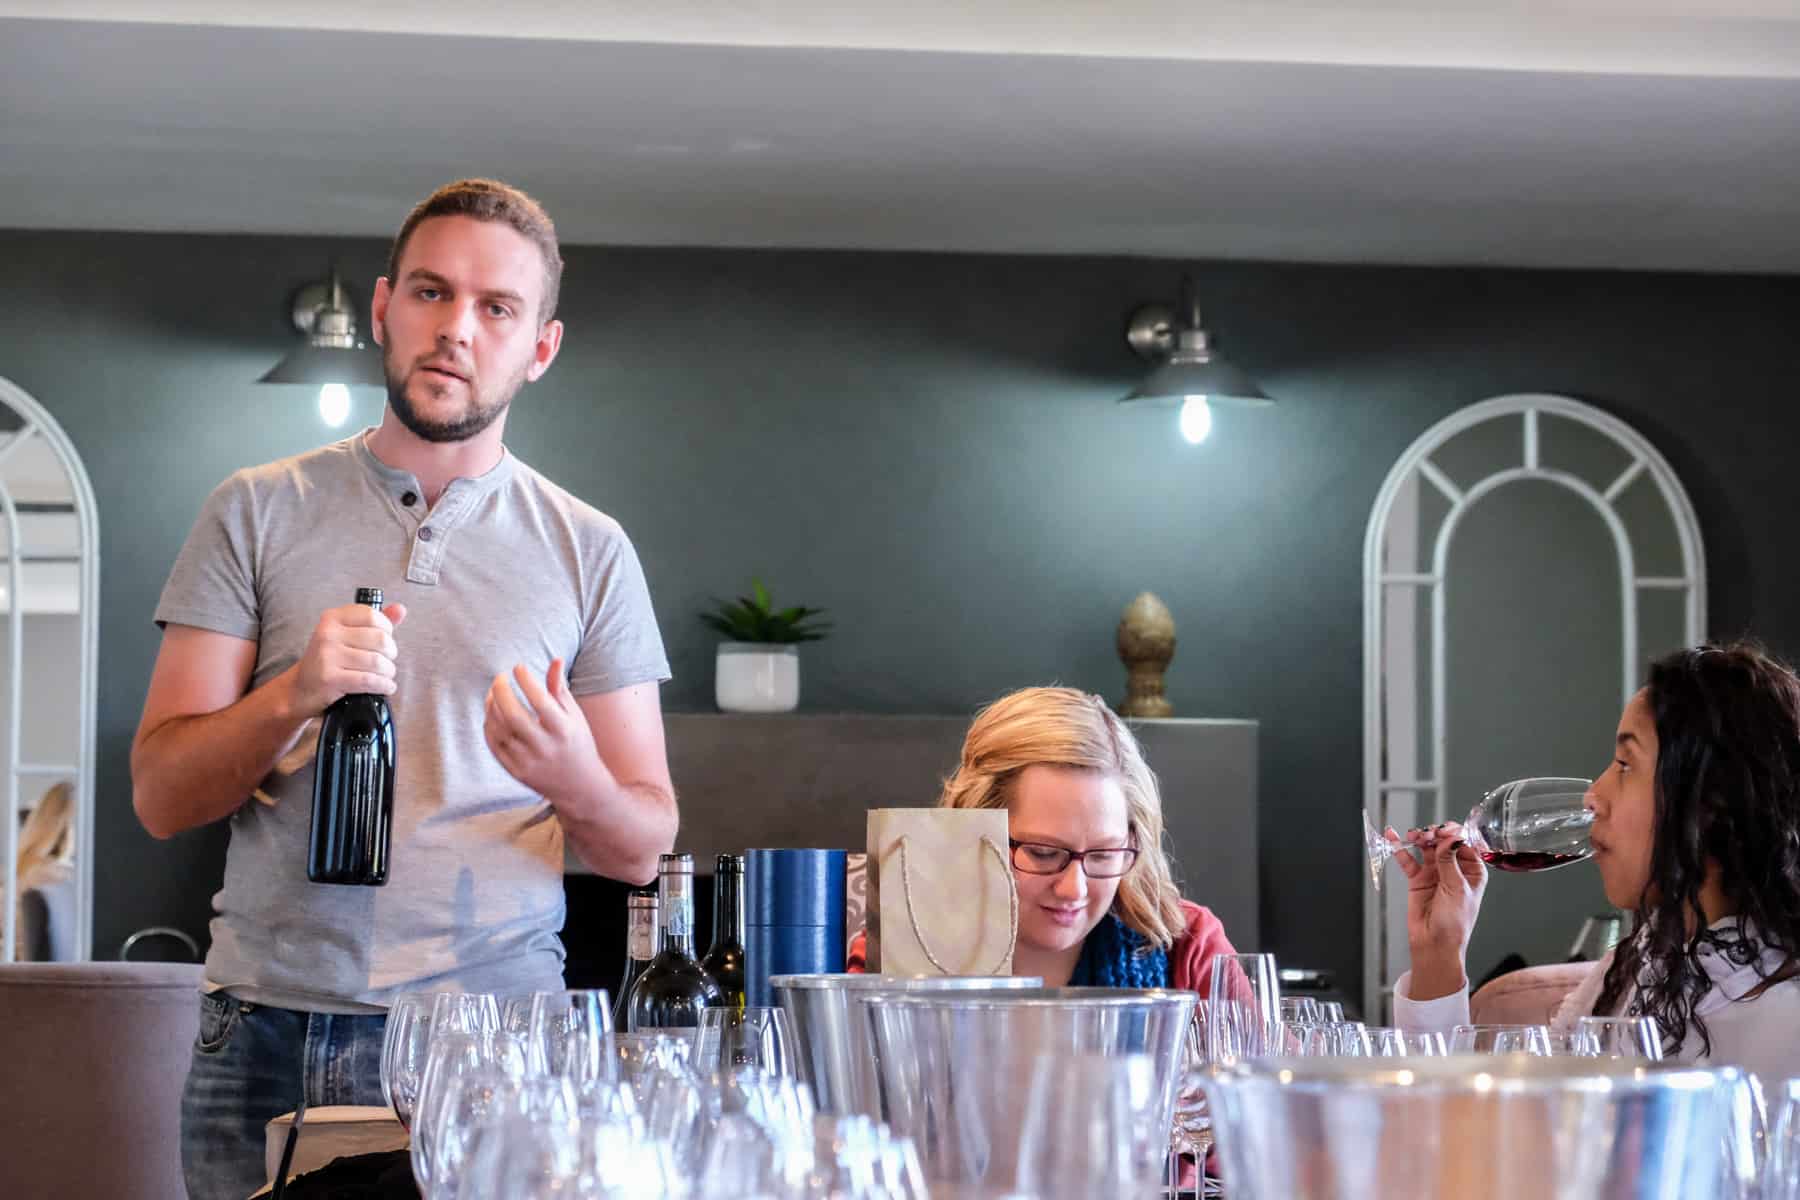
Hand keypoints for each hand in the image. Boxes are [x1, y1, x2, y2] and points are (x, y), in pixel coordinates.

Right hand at [288, 602, 405, 714]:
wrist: (299, 689)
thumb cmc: (327, 661)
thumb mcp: (345, 635)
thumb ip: (373, 622)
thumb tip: (400, 609)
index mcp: (332, 618)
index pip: (373, 616)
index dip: (387, 629)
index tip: (386, 640)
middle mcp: (328, 634)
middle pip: (380, 639)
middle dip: (391, 654)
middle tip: (387, 661)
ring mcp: (327, 656)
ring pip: (377, 662)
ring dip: (388, 672)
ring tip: (385, 675)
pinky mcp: (330, 678)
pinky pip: (369, 680)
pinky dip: (383, 685)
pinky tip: (385, 687)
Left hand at [484, 659, 612, 806]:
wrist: (580, 787)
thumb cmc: (577, 744)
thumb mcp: (575, 716)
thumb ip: (560, 690)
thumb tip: (555, 659)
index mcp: (564, 731)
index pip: (540, 700)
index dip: (526, 680)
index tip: (519, 667)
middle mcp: (545, 748)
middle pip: (513, 715)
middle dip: (501, 691)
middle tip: (500, 677)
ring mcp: (529, 762)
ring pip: (500, 729)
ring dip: (492, 706)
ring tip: (493, 693)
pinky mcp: (516, 771)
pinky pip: (495, 744)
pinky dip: (489, 725)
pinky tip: (492, 713)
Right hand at [1386, 821, 1485, 998]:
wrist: (1434, 944)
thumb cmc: (1454, 924)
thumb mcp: (1458, 890)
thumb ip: (1450, 862)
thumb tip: (1450, 839)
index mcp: (1473, 871)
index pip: (1465, 843)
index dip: (1455, 834)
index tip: (1445, 832)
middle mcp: (1454, 868)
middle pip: (1444, 841)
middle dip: (1436, 834)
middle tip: (1428, 836)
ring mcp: (1435, 872)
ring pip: (1426, 846)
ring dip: (1419, 838)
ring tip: (1413, 837)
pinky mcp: (1417, 878)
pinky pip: (1408, 859)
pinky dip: (1400, 847)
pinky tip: (1393, 837)